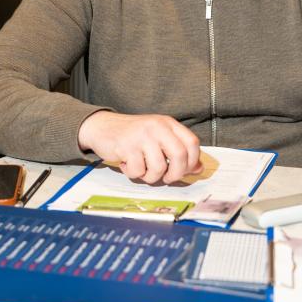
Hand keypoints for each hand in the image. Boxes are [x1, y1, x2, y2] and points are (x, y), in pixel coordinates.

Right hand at [77, 111, 202, 183]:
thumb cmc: (134, 136)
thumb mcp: (159, 138)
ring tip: (142, 169)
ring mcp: (142, 136)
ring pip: (159, 168)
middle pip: (180, 156)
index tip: (185, 171)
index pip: (192, 143)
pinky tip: (127, 164)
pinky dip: (133, 173)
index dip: (193, 161)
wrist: (102, 127)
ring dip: (151, 176)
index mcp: (168, 123)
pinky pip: (138, 171)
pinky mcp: (126, 146)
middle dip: (176, 174)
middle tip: (167, 178)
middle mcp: (157, 127)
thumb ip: (178, 150)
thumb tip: (199, 168)